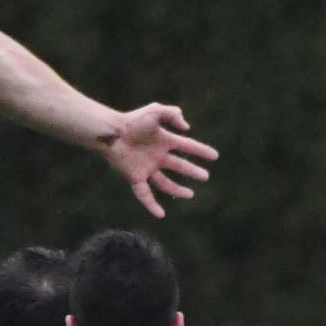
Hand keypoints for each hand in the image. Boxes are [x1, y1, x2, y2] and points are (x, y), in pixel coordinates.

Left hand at [102, 103, 217, 218]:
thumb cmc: (131, 120)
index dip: (201, 151)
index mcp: (164, 140)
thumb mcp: (155, 110)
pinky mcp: (135, 177)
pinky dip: (152, 205)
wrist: (110, 133)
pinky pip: (145, 194)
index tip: (214, 156)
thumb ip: (173, 113)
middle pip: (179, 166)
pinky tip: (161, 215)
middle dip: (192, 171)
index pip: (187, 147)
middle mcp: (157, 155)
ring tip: (190, 194)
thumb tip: (186, 128)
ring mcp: (146, 167)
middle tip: (205, 177)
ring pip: (165, 182)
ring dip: (177, 190)